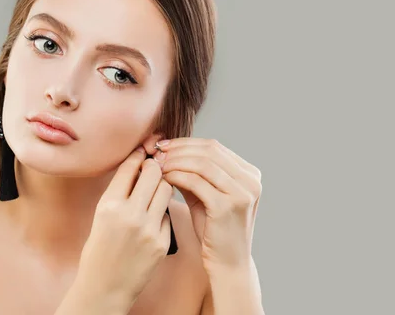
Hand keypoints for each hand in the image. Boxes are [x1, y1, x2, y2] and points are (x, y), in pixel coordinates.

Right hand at [76, 147, 172, 308]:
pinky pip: (168, 214)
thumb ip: (119, 191)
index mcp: (109, 204)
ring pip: (166, 190)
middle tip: (153, 168)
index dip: (138, 155)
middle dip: (155, 167)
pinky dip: (162, 211)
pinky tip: (153, 218)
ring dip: (162, 185)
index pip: (130, 167)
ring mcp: (148, 229)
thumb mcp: (100, 215)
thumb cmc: (99, 248)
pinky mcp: (162, 242)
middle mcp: (129, 214)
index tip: (143, 150)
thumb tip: (139, 165)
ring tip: (155, 190)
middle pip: (154, 173)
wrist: (104, 286)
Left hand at [147, 138, 261, 272]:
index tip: (162, 145)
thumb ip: (192, 173)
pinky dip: (177, 176)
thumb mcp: (205, 195)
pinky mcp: (228, 206)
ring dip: (175, 161)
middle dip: (178, 149)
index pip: (213, 146)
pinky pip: (197, 181)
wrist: (227, 263)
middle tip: (156, 153)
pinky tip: (164, 178)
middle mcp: (251, 180)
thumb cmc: (214, 230)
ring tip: (157, 165)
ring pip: (202, 163)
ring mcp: (242, 193)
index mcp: (249, 173)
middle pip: (208, 151)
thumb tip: (166, 151)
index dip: (184, 143)